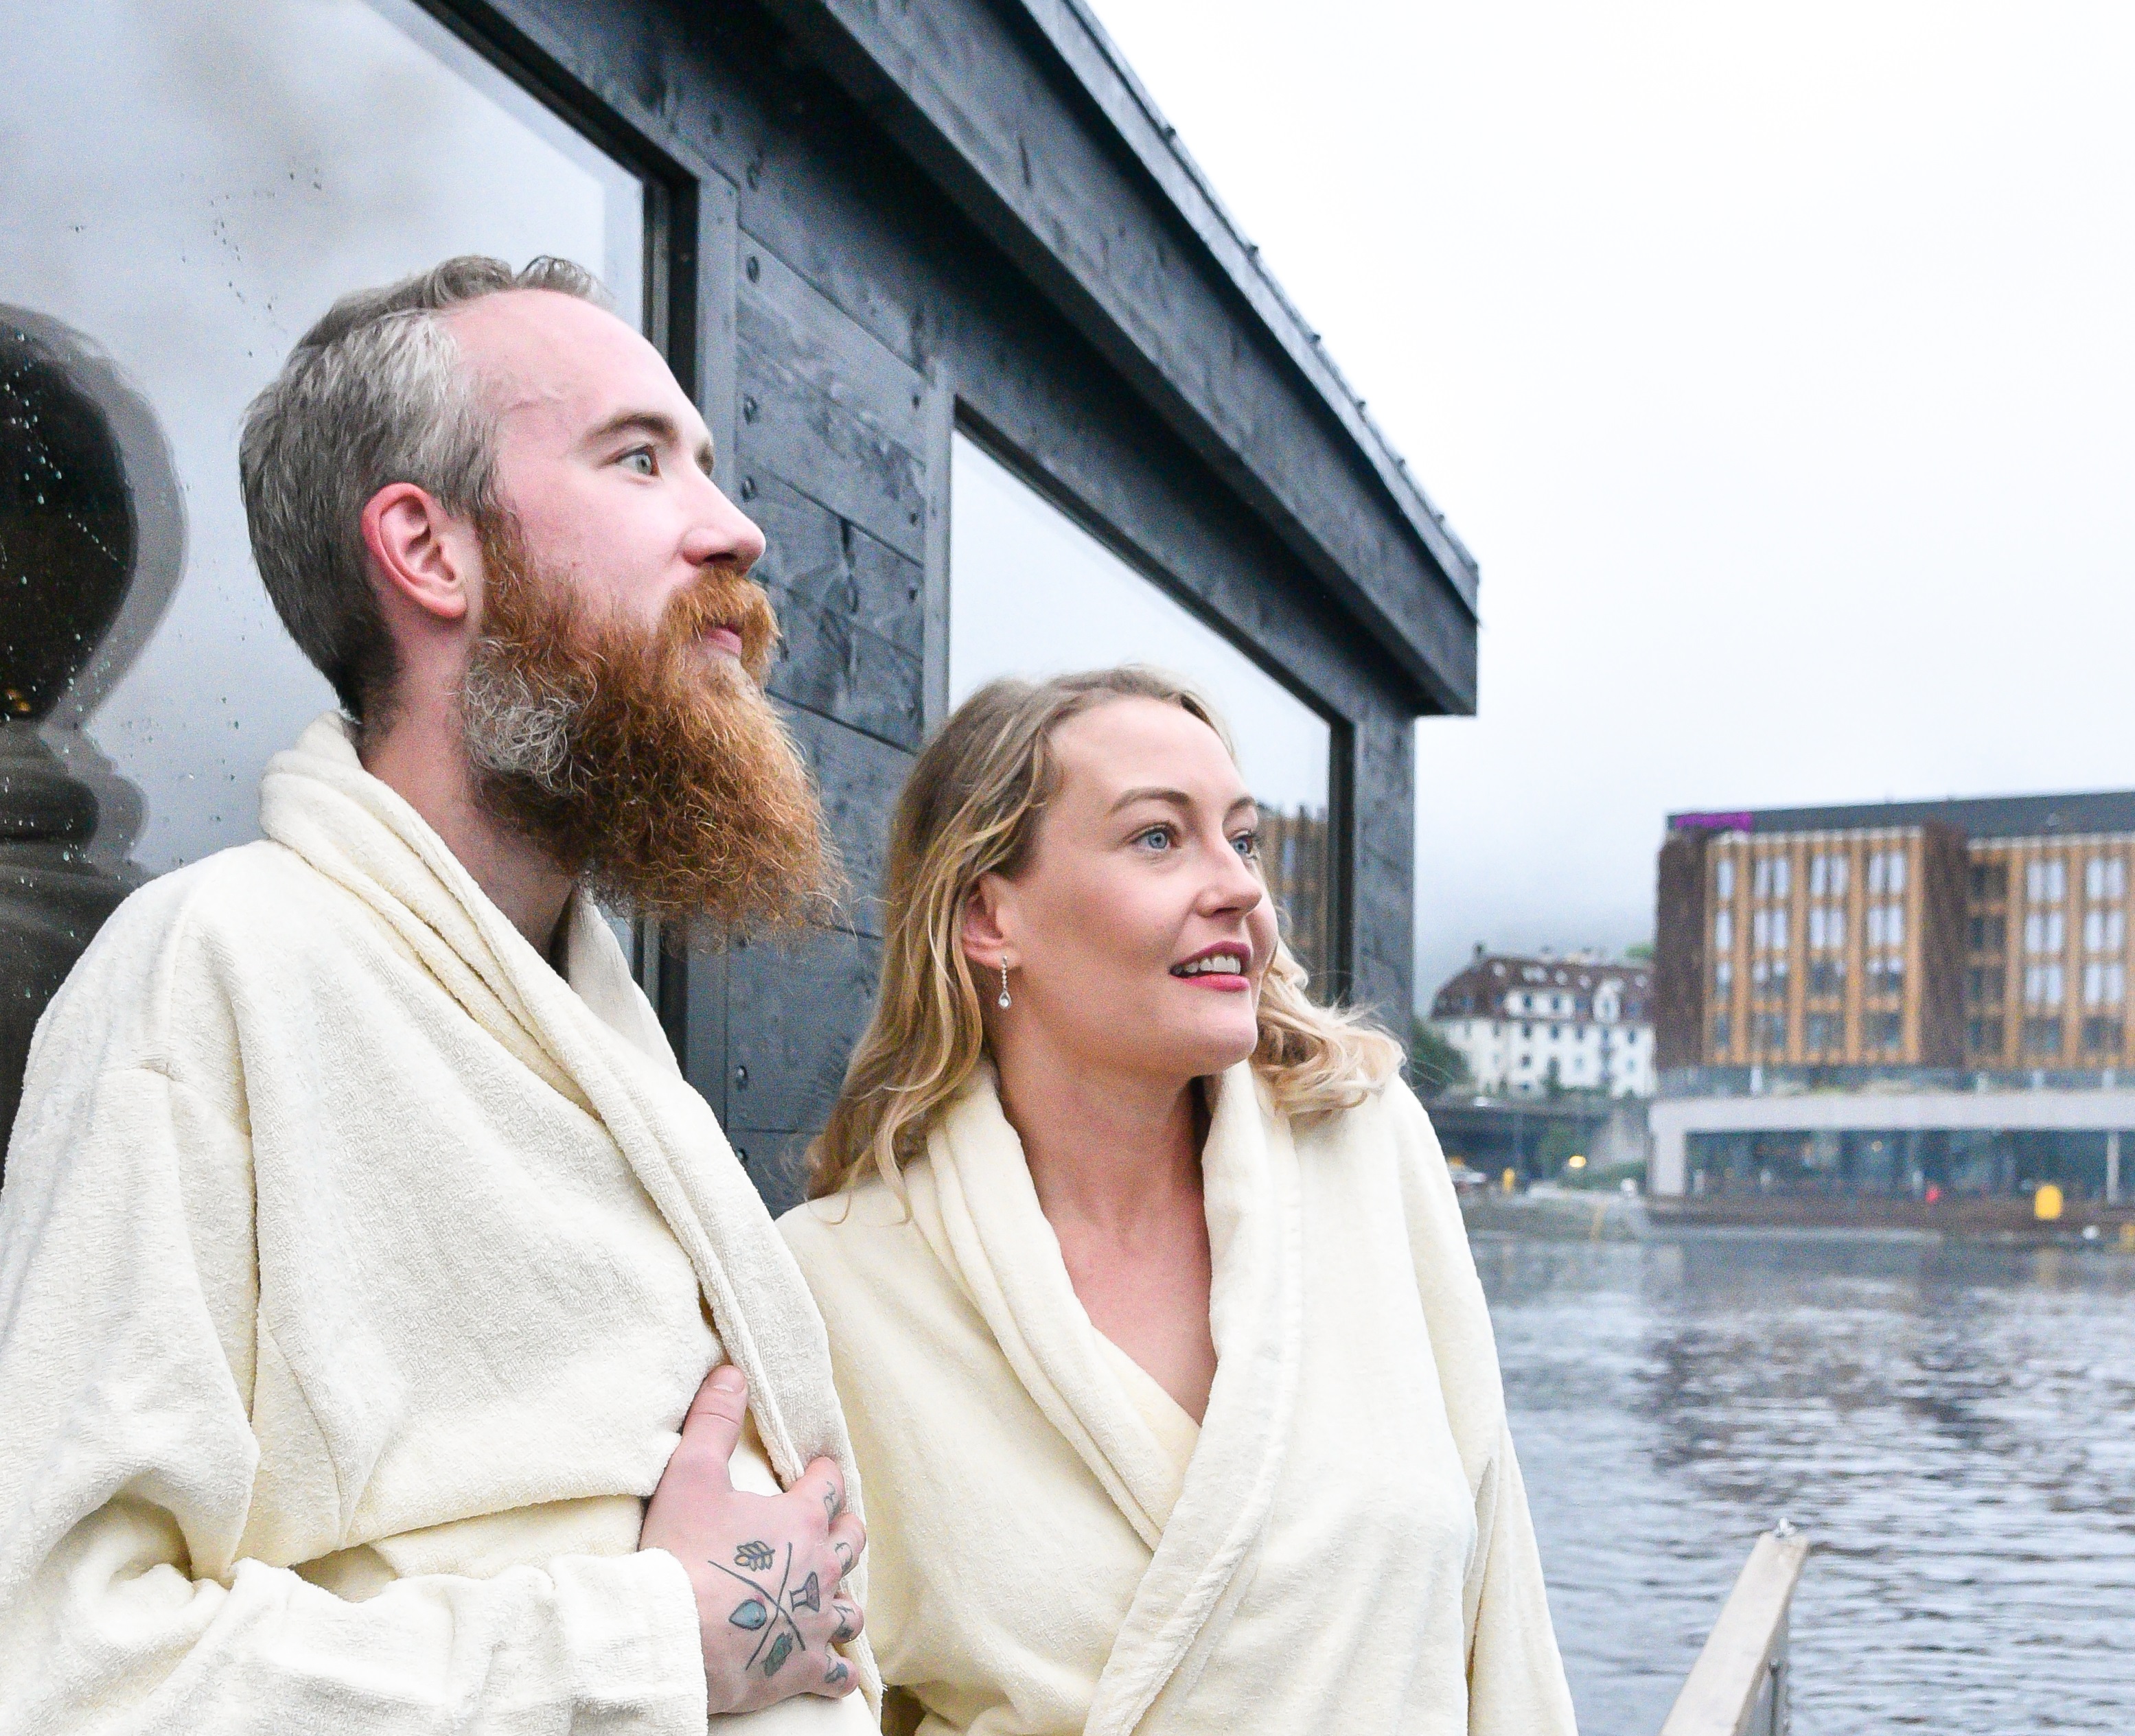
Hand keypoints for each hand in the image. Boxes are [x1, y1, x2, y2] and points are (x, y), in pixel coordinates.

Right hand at [641, 1365, 866, 1713]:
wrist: (672, 1637)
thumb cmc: (681, 1554)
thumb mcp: (689, 1474)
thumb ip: (713, 1421)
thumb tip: (731, 1373)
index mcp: (801, 1518)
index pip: (829, 1484)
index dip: (823, 1475)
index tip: (818, 1472)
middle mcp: (820, 1568)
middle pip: (852, 1542)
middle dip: (844, 1532)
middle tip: (832, 1531)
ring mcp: (814, 1621)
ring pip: (850, 1610)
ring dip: (841, 1602)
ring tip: (831, 1601)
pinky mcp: (801, 1668)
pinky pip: (835, 1673)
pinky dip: (835, 1671)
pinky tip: (833, 1672)